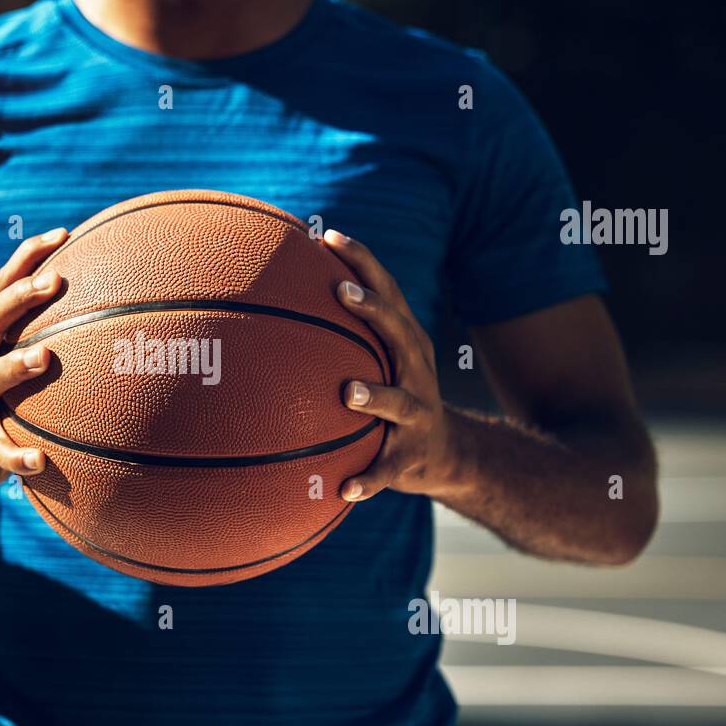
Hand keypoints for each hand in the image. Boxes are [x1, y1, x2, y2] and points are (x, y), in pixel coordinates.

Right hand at [0, 228, 67, 496]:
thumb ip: (38, 332)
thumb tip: (106, 303)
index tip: (62, 234)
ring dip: (15, 365)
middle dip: (20, 298)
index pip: (2, 286)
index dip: (28, 258)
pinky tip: (39, 460)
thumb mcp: (4, 359)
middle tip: (55, 282)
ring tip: (44, 357)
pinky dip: (16, 455)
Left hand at [324, 229, 460, 499]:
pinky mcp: (409, 459)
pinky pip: (387, 470)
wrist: (448, 455)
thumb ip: (343, 332)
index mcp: (405, 344)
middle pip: (398, 333)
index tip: (329, 235)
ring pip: (399, 403)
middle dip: (372, 310)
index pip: (388, 293)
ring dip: (376, 396)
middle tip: (340, 291)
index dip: (363, 262)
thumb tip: (277, 297)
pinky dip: (369, 479)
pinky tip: (345, 489)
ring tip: (348, 392)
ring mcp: (416, 415)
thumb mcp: (382, 360)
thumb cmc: (396, 395)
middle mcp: (416, 372)